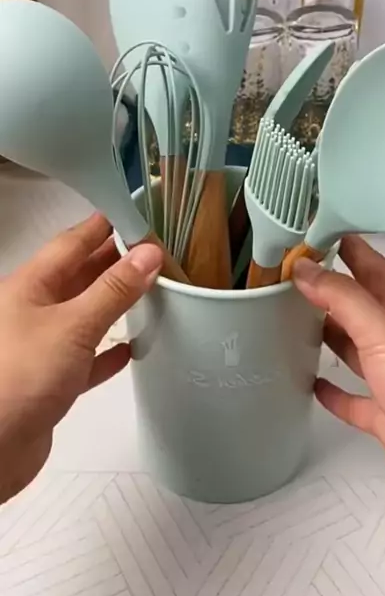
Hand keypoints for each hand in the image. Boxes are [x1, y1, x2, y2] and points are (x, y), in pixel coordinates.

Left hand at [0, 213, 162, 504]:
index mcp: (31, 286)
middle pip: (79, 276)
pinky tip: (130, 349)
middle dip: (114, 262)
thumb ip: (113, 290)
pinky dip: (108, 350)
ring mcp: (40, 346)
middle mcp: (33, 310)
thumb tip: (148, 254)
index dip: (104, 226)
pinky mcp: (49, 381)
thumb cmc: (19, 377)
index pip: (72, 243)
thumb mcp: (72, 325)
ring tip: (150, 291)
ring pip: (84, 314)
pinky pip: (85, 357)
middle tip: (153, 251)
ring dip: (114, 303)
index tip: (136, 214)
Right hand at [293, 236, 384, 519]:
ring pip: (354, 349)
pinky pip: (353, 399)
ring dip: (328, 335)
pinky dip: (334, 391)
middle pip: (358, 307)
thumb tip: (306, 269)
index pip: (370, 268)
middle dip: (328, 290)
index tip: (313, 233)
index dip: (344, 248)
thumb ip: (344, 299)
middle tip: (293, 277)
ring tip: (296, 321)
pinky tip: (315, 384)